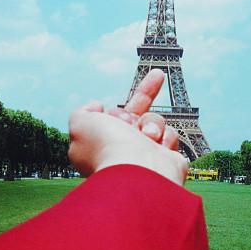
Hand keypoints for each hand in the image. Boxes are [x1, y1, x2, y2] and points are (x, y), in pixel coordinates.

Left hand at [68, 69, 188, 184]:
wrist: (139, 173)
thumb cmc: (108, 147)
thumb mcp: (80, 123)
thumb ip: (83, 112)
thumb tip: (97, 106)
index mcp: (101, 143)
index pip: (109, 118)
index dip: (110, 111)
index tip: (102, 107)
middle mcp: (123, 149)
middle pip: (136, 113)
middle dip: (147, 92)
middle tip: (157, 76)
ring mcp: (145, 154)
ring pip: (155, 120)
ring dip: (153, 122)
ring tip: (148, 136)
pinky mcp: (166, 158)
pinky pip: (170, 134)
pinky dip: (166, 136)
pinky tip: (159, 146)